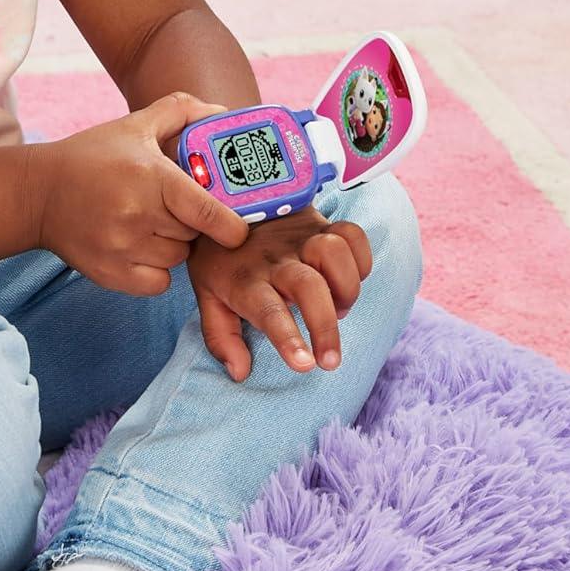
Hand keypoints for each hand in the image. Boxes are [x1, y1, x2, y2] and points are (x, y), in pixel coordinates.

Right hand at [28, 91, 251, 295]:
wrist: (38, 193)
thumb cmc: (92, 157)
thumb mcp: (135, 126)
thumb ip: (181, 111)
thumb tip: (222, 114)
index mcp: (150, 176)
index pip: (208, 211)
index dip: (232, 224)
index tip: (238, 226)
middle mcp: (138, 214)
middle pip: (195, 234)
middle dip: (192, 223)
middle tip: (173, 207)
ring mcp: (123, 248)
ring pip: (178, 259)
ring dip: (173, 245)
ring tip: (151, 224)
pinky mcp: (111, 274)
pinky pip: (159, 283)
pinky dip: (157, 270)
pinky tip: (139, 247)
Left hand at [186, 205, 372, 380]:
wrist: (224, 198)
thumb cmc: (221, 256)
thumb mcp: (207, 294)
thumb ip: (221, 335)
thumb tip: (238, 372)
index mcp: (245, 280)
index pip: (267, 311)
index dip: (288, 338)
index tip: (305, 366)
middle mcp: (275, 258)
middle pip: (309, 286)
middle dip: (325, 326)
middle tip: (330, 361)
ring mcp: (300, 237)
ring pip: (334, 253)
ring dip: (346, 287)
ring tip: (339, 308)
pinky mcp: (320, 222)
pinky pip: (352, 234)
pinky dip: (361, 259)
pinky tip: (351, 278)